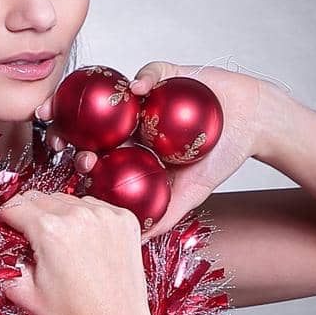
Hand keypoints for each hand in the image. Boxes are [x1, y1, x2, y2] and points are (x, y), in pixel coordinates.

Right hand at [0, 188, 154, 314]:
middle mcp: (79, 216)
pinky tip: (85, 243)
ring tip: (63, 245)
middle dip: (31, 214)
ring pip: (69, 200)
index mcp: (50, 231)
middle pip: (41, 198)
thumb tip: (4, 250)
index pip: (15, 206)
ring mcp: (106, 216)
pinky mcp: (125, 221)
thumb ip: (6, 265)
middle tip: (32, 238)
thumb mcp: (24, 294)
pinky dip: (87, 218)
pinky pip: (96, 207)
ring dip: (60, 214)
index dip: (6, 217)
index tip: (6, 224)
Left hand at [35, 63, 279, 241]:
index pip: (99, 152)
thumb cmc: (222, 158)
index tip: (72, 161)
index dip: (80, 154)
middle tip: (60, 134)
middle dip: (71, 125)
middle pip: (93, 121)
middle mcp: (136, 121)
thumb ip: (166, 214)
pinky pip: (150, 73)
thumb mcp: (192, 193)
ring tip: (81, 105)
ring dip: (93, 96)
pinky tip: (139, 88)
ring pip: (112, 94)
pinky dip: (144, 78)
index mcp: (135, 149)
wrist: (254, 125)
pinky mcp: (167, 74)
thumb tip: (138, 240)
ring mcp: (149, 98)